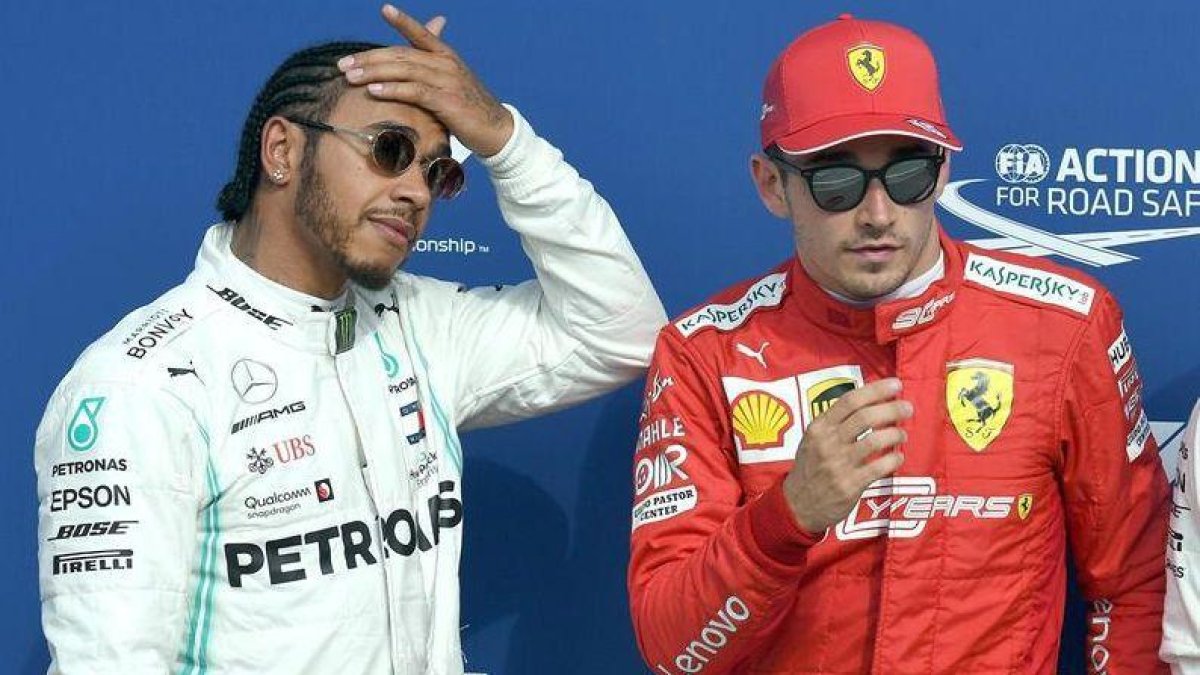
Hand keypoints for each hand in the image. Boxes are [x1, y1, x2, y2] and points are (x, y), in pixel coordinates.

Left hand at [338, 4, 513, 156]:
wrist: (496, 130)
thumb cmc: (469, 108)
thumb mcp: (452, 81)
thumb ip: (434, 67)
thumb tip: (421, 59)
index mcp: (446, 56)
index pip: (421, 34)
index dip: (403, 21)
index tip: (384, 9)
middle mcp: (446, 63)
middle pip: (401, 54)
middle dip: (369, 58)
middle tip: (343, 64)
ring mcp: (447, 81)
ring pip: (404, 70)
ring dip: (373, 73)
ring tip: (350, 76)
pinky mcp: (447, 101)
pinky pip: (415, 91)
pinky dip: (392, 90)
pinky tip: (374, 91)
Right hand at [781, 378, 910, 532]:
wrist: (797, 504)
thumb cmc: (811, 467)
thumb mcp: (813, 439)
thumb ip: (835, 422)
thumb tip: (869, 401)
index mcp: (819, 427)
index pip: (850, 401)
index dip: (876, 390)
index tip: (896, 385)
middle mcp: (828, 443)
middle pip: (865, 417)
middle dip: (891, 409)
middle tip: (907, 407)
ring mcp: (838, 465)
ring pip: (874, 441)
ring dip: (895, 434)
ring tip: (901, 435)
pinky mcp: (849, 485)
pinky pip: (879, 468)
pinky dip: (893, 460)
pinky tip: (897, 458)